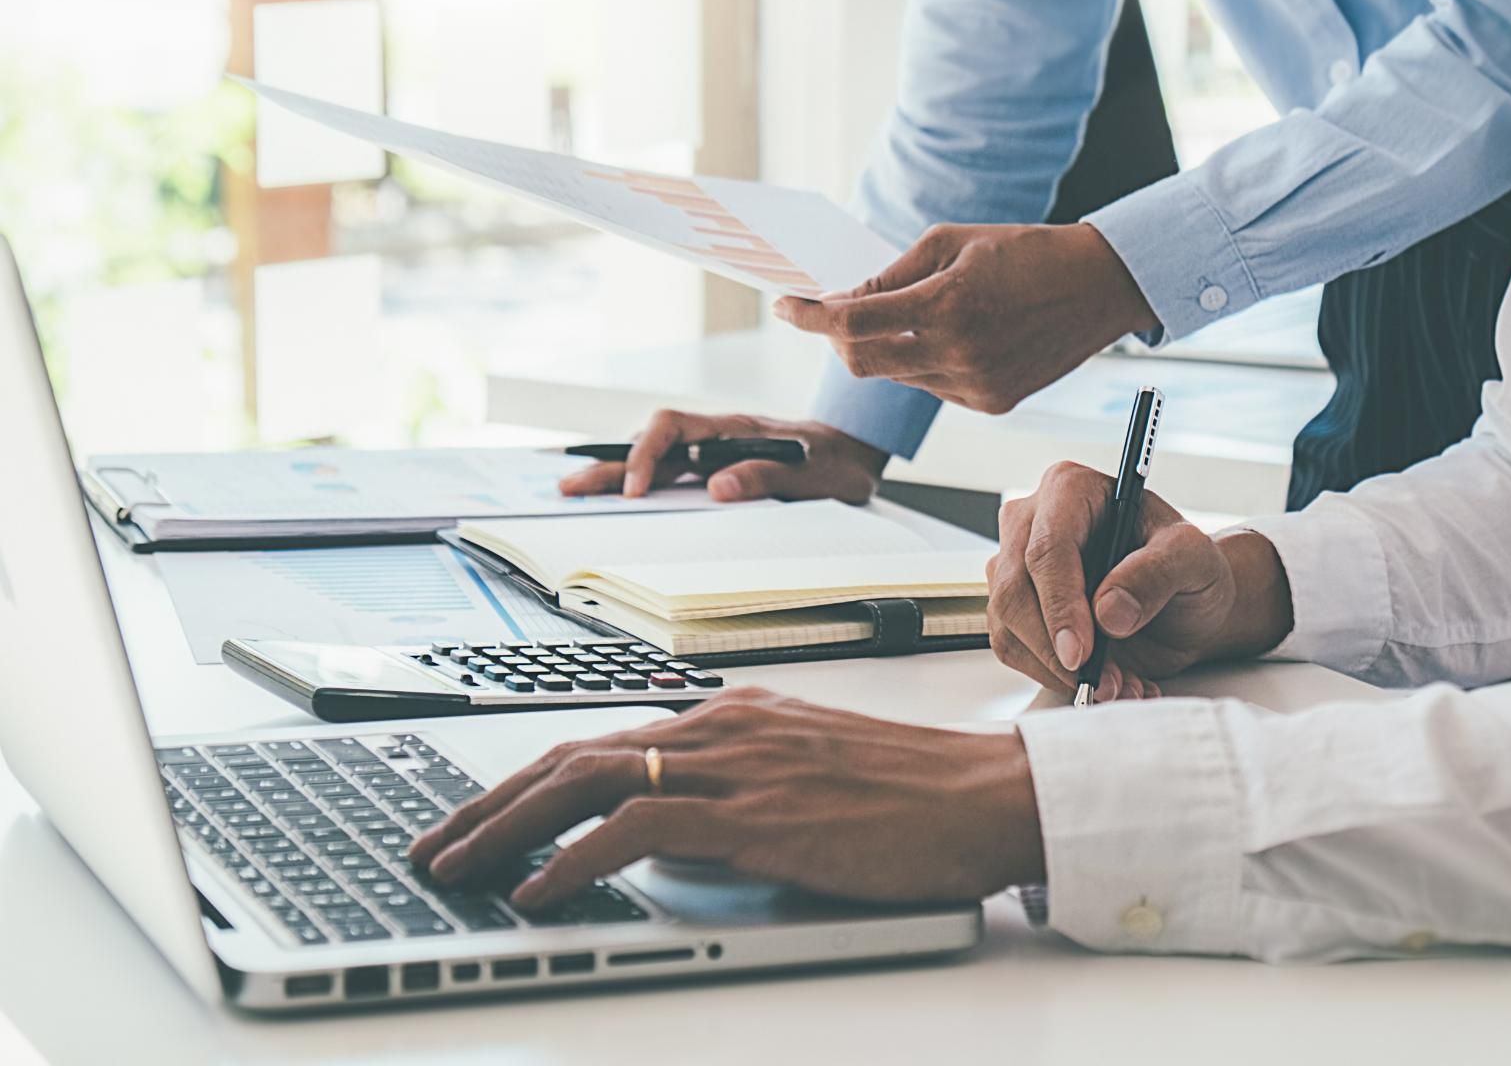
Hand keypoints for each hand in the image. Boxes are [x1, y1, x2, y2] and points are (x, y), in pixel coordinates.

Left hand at [408, 689, 1044, 908]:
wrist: (984, 796)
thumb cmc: (914, 794)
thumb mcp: (810, 773)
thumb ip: (739, 785)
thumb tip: (673, 825)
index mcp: (733, 713)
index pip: (602, 742)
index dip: (525, 783)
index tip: (476, 819)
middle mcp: (721, 725)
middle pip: (572, 754)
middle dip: (488, 803)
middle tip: (432, 846)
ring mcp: (733, 763)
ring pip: (584, 782)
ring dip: (503, 829)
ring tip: (452, 869)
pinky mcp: (750, 811)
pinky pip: (632, 829)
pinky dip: (568, 859)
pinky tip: (533, 891)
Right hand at [558, 411, 887, 503]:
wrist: (856, 452)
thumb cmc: (837, 461)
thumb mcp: (813, 475)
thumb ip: (767, 476)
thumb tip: (717, 487)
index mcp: (733, 429)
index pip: (672, 428)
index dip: (647, 455)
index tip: (637, 491)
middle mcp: (716, 437)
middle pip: (650, 444)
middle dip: (609, 465)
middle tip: (570, 487)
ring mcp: (713, 452)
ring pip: (656, 458)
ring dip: (619, 472)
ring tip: (581, 489)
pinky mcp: (716, 469)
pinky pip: (672, 472)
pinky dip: (642, 481)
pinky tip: (621, 494)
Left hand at [773, 223, 1157, 414]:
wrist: (1100, 287)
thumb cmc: (1029, 252)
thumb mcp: (951, 241)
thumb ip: (892, 274)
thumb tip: (845, 298)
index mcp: (948, 305)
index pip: (853, 320)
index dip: (809, 316)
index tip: (787, 306)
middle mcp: (960, 353)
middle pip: (861, 362)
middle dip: (837, 338)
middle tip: (830, 313)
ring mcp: (976, 385)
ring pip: (895, 377)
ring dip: (883, 349)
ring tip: (906, 316)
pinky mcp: (990, 403)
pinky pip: (930, 388)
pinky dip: (920, 364)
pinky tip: (946, 337)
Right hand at [986, 462, 1291, 700]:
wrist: (1183, 603)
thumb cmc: (1186, 567)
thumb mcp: (1194, 558)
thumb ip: (1158, 572)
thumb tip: (1109, 610)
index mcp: (1072, 489)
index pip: (1047, 547)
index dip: (1060, 603)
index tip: (1081, 652)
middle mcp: (1033, 521)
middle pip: (1015, 591)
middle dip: (1057, 649)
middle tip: (1101, 680)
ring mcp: (1015, 564)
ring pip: (1007, 626)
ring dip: (1059, 671)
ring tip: (1117, 682)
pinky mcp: (1014, 607)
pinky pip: (1013, 649)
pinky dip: (1054, 678)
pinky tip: (1100, 680)